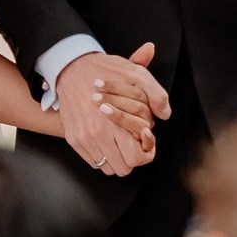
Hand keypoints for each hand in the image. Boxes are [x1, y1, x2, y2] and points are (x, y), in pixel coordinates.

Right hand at [57, 43, 168, 179]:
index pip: (137, 157)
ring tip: (120, 142)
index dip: (146, 151)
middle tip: (133, 142)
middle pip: (124, 167)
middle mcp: (97, 134)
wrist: (70, 68)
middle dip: (132, 157)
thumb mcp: (135, 74)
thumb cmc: (103, 71)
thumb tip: (165, 113)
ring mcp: (84, 138)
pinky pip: (93, 162)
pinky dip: (102, 155)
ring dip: (117, 159)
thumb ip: (155, 94)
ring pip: (108, 168)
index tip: (144, 139)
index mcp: (115, 122)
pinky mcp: (74, 139)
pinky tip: (106, 140)